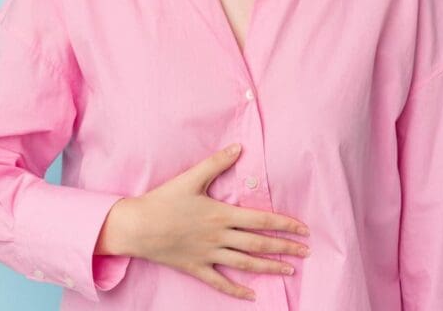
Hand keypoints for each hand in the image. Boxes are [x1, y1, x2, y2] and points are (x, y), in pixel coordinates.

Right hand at [121, 143, 310, 301]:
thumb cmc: (163, 200)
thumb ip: (217, 162)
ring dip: (269, 268)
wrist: (136, 226)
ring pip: (245, 264)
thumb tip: (239, 147)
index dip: (284, 224)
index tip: (303, 229)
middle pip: (259, 244)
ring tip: (289, 271)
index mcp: (221, 214)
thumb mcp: (191, 177)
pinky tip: (252, 296)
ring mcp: (208, 255)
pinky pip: (220, 282)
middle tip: (306, 252)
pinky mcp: (195, 267)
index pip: (261, 219)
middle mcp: (219, 236)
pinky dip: (237, 291)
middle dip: (285, 248)